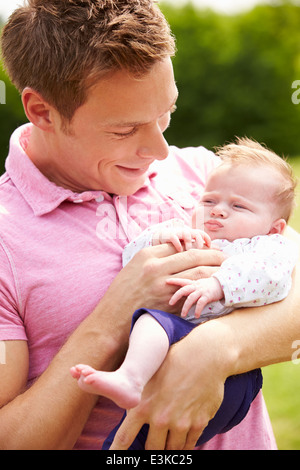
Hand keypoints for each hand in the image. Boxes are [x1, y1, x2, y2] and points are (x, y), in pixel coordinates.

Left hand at [109, 323, 227, 449]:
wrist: (203, 357)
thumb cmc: (172, 363)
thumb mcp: (148, 378)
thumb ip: (137, 400)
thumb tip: (129, 414)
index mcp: (142, 407)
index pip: (124, 439)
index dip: (118, 453)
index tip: (114, 461)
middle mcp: (160, 418)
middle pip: (151, 450)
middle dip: (150, 452)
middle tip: (150, 449)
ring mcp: (181, 422)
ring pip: (172, 450)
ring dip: (168, 450)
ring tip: (166, 447)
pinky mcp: (198, 423)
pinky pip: (189, 444)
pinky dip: (185, 445)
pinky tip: (182, 442)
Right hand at [122, 243, 224, 312]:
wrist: (113, 320)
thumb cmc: (122, 293)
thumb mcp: (135, 266)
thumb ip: (156, 257)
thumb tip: (179, 250)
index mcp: (148, 255)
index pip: (181, 244)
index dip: (199, 245)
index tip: (210, 246)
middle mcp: (157, 268)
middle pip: (194, 256)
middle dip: (215, 255)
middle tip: (227, 257)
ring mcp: (164, 287)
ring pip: (198, 274)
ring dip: (216, 271)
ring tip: (227, 270)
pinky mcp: (170, 305)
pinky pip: (194, 293)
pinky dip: (207, 289)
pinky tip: (216, 287)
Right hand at [152, 226, 210, 251]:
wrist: (159, 240)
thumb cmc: (175, 245)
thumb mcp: (186, 246)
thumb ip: (195, 249)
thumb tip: (210, 254)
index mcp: (190, 234)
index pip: (201, 233)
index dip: (207, 238)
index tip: (209, 246)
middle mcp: (185, 232)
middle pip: (195, 233)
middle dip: (199, 241)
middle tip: (200, 249)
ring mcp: (176, 233)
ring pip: (186, 234)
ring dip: (189, 242)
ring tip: (188, 250)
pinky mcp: (167, 236)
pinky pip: (174, 237)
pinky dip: (177, 243)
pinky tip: (179, 250)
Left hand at [167, 276, 223, 317]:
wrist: (223, 284)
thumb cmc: (210, 286)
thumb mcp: (200, 285)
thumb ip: (192, 288)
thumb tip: (184, 294)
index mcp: (194, 283)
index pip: (182, 281)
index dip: (175, 281)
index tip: (166, 281)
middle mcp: (196, 286)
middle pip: (184, 290)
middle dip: (176, 296)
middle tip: (170, 303)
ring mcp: (202, 291)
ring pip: (190, 298)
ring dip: (186, 307)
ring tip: (183, 315)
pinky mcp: (207, 296)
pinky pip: (200, 303)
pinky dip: (197, 310)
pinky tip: (196, 315)